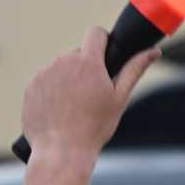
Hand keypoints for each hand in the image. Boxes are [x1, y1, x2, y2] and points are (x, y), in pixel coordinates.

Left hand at [20, 27, 159, 167]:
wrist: (61, 150)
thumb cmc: (94, 126)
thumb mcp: (120, 98)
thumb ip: (134, 69)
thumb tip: (153, 51)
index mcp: (87, 62)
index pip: (95, 33)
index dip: (104, 41)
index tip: (107, 55)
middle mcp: (62, 62)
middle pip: (78, 53)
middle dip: (87, 67)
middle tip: (94, 93)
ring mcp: (43, 74)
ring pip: (61, 68)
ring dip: (69, 79)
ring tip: (76, 106)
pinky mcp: (31, 87)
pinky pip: (45, 82)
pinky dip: (53, 92)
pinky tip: (61, 111)